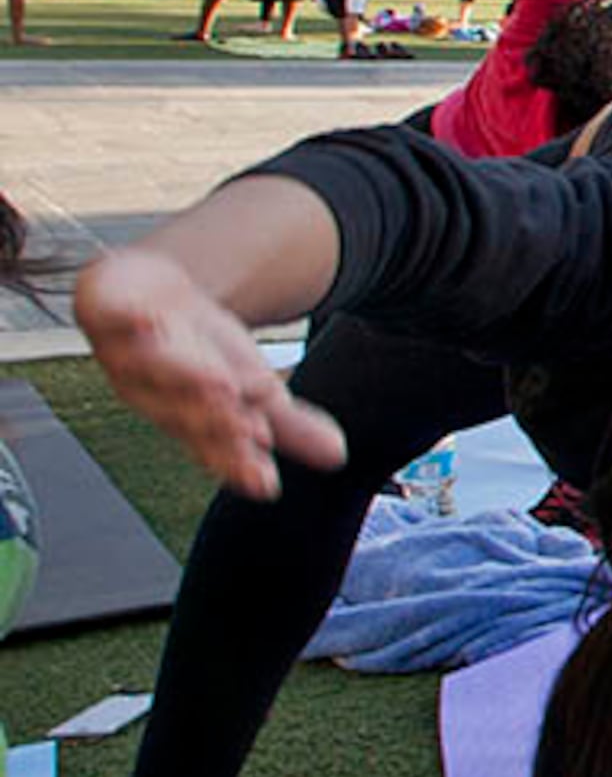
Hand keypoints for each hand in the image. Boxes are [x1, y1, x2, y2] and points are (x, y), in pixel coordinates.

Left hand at [75, 249, 346, 499]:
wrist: (139, 293)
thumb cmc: (192, 348)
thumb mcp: (248, 384)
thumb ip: (289, 422)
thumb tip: (337, 455)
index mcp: (189, 418)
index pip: (216, 446)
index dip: (238, 463)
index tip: (266, 483)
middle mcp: (154, 393)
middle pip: (185, 411)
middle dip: (217, 422)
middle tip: (251, 430)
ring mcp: (127, 354)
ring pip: (154, 369)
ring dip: (185, 376)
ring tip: (222, 384)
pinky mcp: (110, 314)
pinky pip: (114, 317)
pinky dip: (129, 319)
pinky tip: (148, 320)